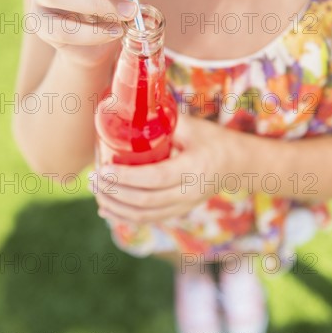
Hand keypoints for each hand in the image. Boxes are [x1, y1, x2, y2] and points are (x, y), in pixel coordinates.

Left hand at [89, 113, 227, 224]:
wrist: (237, 164)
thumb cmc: (212, 139)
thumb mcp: (192, 126)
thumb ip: (163, 122)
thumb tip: (128, 112)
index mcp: (194, 168)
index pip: (155, 178)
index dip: (127, 176)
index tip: (105, 168)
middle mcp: (190, 193)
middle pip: (146, 201)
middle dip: (115, 192)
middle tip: (94, 178)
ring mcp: (185, 206)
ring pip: (145, 215)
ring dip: (116, 206)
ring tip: (96, 191)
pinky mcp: (179, 212)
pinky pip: (149, 220)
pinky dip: (125, 217)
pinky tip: (107, 210)